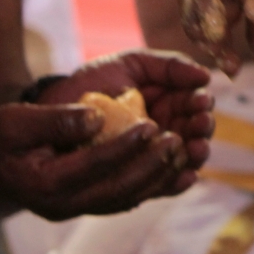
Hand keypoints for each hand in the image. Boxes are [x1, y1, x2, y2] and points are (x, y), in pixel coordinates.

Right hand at [0, 100, 190, 218]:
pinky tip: (183, 172)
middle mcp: (63, 205)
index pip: (91, 167)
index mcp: (43, 185)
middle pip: (117, 189)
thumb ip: (55, 120)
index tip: (151, 124)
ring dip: (161, 176)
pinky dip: (157, 186)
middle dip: (152, 164)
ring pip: (128, 198)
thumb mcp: (14, 121)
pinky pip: (128, 199)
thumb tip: (97, 116)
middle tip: (179, 138)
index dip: (123, 147)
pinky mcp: (89, 202)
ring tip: (186, 148)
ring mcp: (78, 208)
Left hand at [37, 52, 213, 172]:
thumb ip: (168, 65)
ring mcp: (147, 158)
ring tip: (194, 148)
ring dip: (192, 155)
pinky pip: (157, 188)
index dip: (202, 104)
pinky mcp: (130, 183)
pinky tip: (185, 177)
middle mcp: (162, 132)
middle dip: (202, 129)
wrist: (47, 112)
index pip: (194, 107)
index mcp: (167, 103)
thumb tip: (206, 75)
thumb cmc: (89, 84)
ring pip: (181, 162)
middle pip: (194, 135)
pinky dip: (174, 183)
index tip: (201, 99)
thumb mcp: (129, 65)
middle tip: (200, 122)